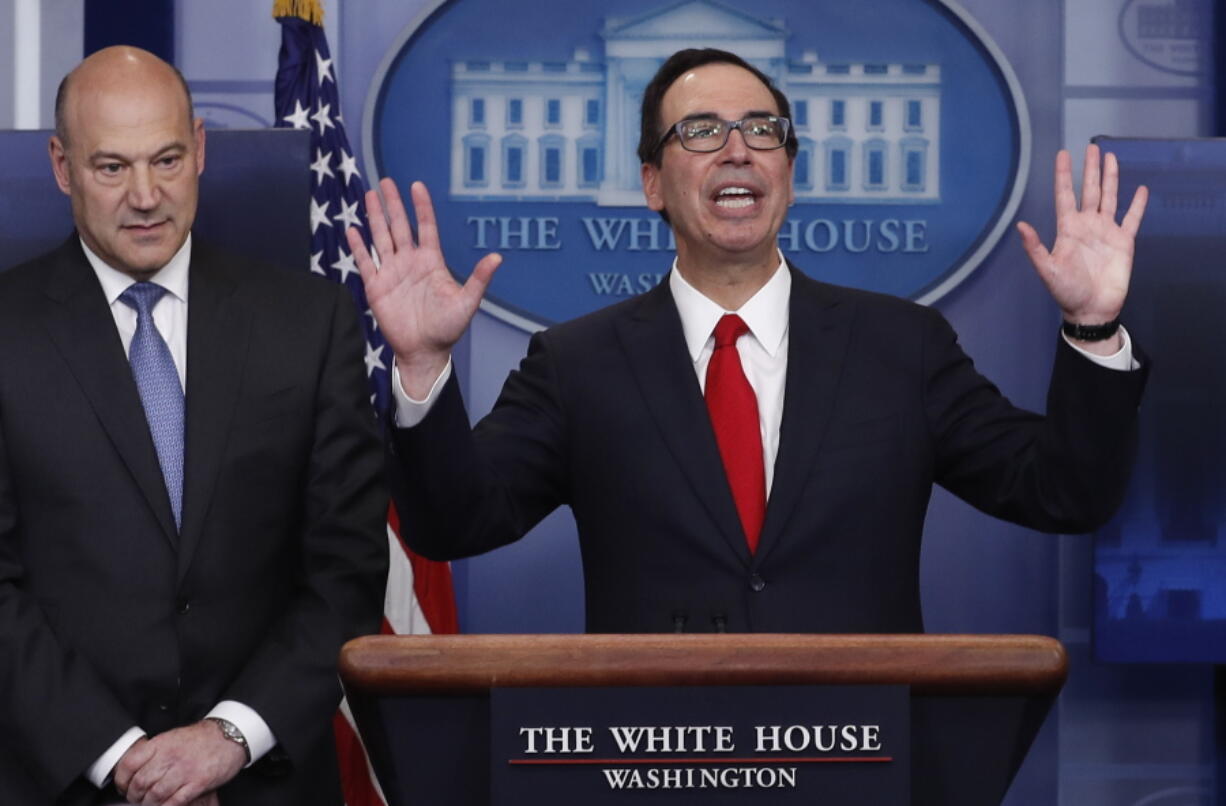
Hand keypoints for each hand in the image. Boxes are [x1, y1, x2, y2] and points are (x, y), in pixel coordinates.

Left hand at [113, 722, 245, 805]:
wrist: (230, 736)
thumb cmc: (202, 738)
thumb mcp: (173, 737)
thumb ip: (155, 751)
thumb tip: (135, 768)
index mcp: (161, 743)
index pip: (129, 764)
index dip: (121, 780)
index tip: (123, 786)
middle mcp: (170, 756)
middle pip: (141, 783)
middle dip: (135, 796)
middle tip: (137, 798)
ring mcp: (184, 770)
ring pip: (155, 795)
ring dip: (149, 804)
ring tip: (150, 803)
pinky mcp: (198, 783)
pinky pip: (174, 802)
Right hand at [348, 178, 501, 397]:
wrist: (424, 351)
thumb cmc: (447, 328)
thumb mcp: (467, 302)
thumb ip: (479, 279)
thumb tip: (498, 257)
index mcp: (431, 262)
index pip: (426, 227)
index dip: (421, 207)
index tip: (417, 185)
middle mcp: (410, 262)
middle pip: (399, 226)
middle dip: (393, 204)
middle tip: (386, 181)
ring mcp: (391, 272)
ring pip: (381, 238)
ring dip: (375, 217)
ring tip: (369, 195)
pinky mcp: (376, 287)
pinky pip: (365, 262)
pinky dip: (358, 246)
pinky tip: (353, 230)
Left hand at [1016, 144, 1147, 351]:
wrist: (1091, 310)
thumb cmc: (1066, 292)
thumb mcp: (1048, 269)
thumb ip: (1035, 247)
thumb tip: (1020, 226)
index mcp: (1068, 229)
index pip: (1065, 195)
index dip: (1063, 175)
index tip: (1062, 154)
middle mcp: (1087, 225)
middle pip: (1089, 190)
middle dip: (1090, 170)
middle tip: (1091, 147)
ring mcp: (1106, 232)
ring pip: (1109, 198)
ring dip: (1111, 178)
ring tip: (1111, 157)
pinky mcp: (1124, 242)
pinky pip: (1132, 219)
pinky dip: (1137, 205)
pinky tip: (1141, 189)